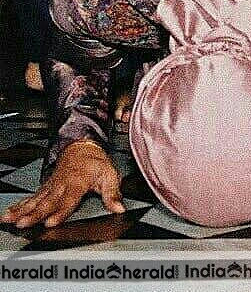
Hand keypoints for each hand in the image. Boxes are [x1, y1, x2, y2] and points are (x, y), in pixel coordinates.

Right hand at [0, 140, 123, 228]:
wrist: (81, 146)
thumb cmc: (95, 161)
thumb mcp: (110, 174)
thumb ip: (113, 193)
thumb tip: (119, 209)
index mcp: (78, 183)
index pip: (69, 200)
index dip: (60, 212)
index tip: (50, 222)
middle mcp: (61, 185)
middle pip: (47, 202)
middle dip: (34, 214)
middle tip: (23, 223)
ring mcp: (51, 186)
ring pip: (35, 199)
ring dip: (21, 210)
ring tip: (9, 219)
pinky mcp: (44, 187)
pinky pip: (31, 197)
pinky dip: (18, 205)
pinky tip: (8, 214)